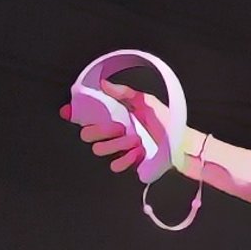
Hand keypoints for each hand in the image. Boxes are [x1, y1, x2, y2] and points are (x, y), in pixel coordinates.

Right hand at [60, 79, 197, 174]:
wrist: (182, 142)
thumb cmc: (166, 121)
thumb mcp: (146, 102)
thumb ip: (124, 93)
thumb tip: (104, 84)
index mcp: (114, 117)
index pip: (86, 116)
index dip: (73, 114)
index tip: (68, 112)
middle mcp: (113, 134)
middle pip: (86, 135)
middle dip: (101, 130)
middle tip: (120, 127)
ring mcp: (119, 150)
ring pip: (99, 150)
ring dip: (118, 144)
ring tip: (137, 140)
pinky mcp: (127, 164)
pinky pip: (114, 166)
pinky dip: (126, 159)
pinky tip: (139, 152)